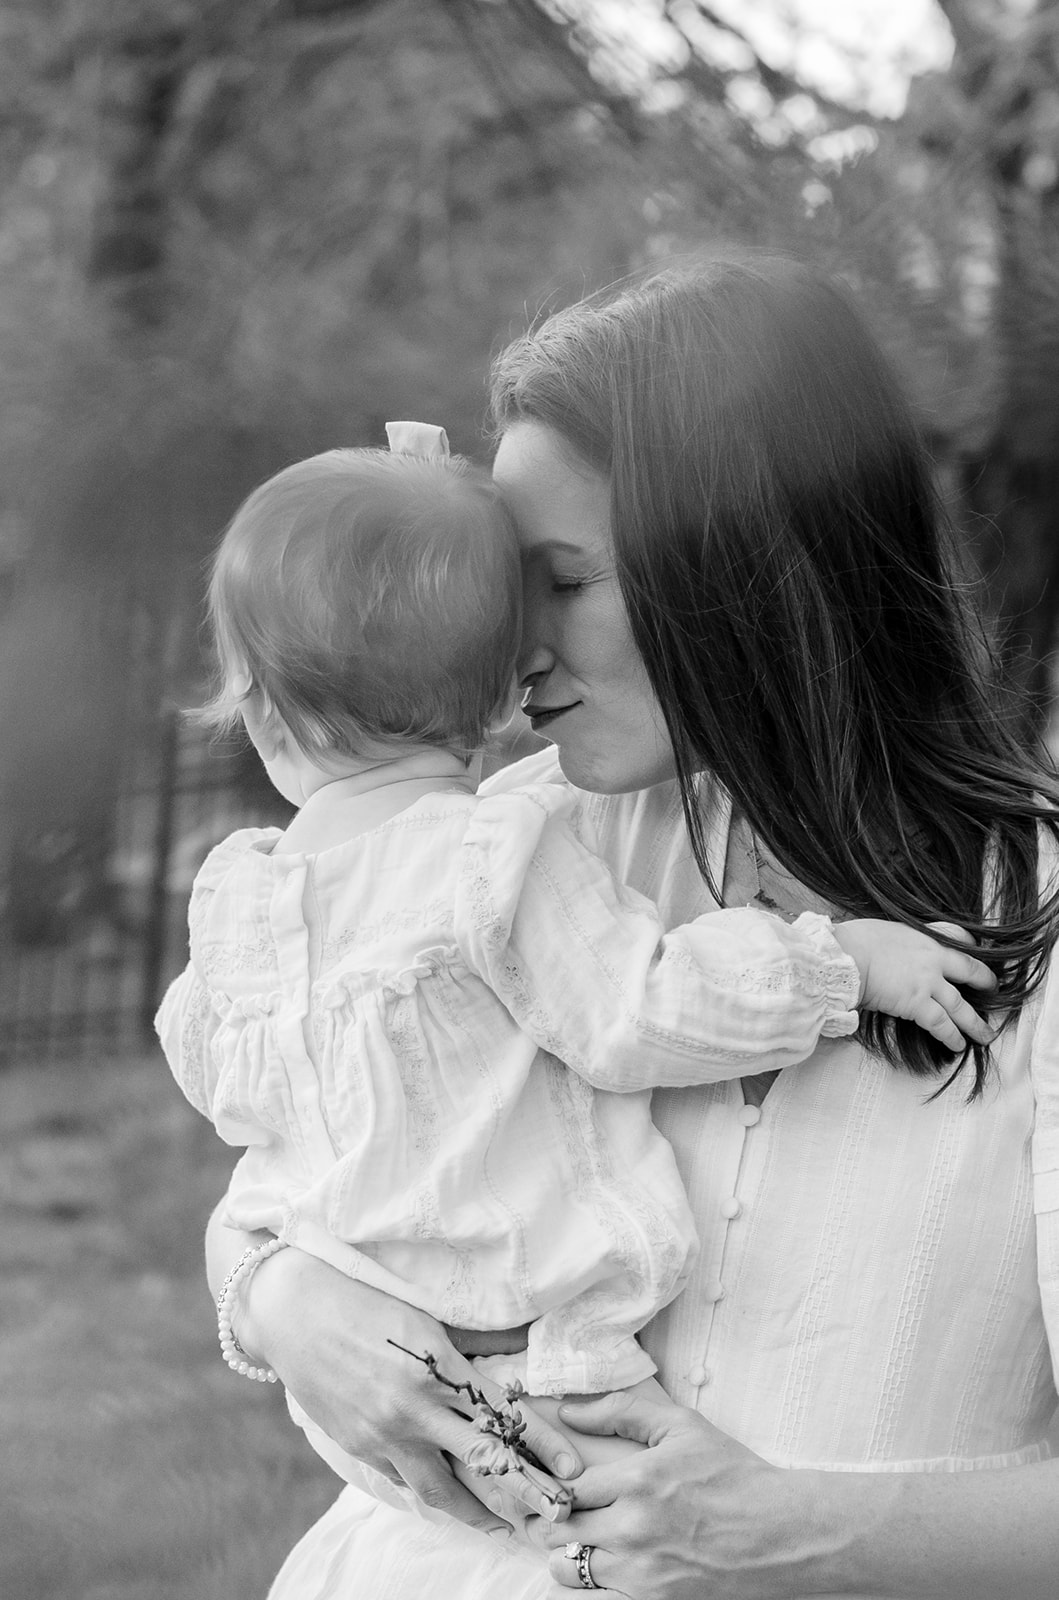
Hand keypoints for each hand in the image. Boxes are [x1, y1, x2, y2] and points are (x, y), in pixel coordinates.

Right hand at [240, 1245, 581, 1534]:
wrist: (293, 1312)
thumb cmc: (365, 1300)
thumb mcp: (426, 1313)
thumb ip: (478, 1337)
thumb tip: (528, 1340)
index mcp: (439, 1368)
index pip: (504, 1415)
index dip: (542, 1446)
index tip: (572, 1470)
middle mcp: (416, 1408)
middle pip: (481, 1462)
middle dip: (523, 1492)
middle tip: (555, 1515)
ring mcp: (384, 1433)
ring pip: (439, 1489)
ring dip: (475, 1511)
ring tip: (502, 1524)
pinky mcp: (359, 1446)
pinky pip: (402, 1478)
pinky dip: (428, 1489)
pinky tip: (445, 1495)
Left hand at [529, 1389, 821, 1599]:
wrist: (782, 1534)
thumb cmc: (733, 1474)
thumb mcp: (682, 1427)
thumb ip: (622, 1412)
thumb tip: (569, 1412)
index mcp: (638, 1479)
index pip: (567, 1484)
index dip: (555, 1482)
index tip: (555, 1480)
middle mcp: (634, 1527)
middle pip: (562, 1526)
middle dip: (555, 1516)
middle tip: (557, 1509)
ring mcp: (643, 1571)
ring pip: (570, 1567)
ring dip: (566, 1551)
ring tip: (578, 1537)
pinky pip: (596, 1597)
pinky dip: (589, 1582)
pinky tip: (601, 1564)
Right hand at [832, 918, 995, 1051]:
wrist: (847, 958)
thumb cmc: (855, 941)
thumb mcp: (884, 929)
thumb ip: (897, 940)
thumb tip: (889, 947)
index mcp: (924, 937)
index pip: (957, 936)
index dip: (971, 945)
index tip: (976, 951)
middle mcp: (933, 959)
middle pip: (971, 971)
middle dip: (985, 982)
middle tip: (993, 990)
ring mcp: (928, 983)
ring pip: (961, 1006)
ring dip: (975, 1023)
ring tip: (985, 1035)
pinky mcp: (918, 1005)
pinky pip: (942, 1025)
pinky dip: (951, 1036)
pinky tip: (958, 1046)